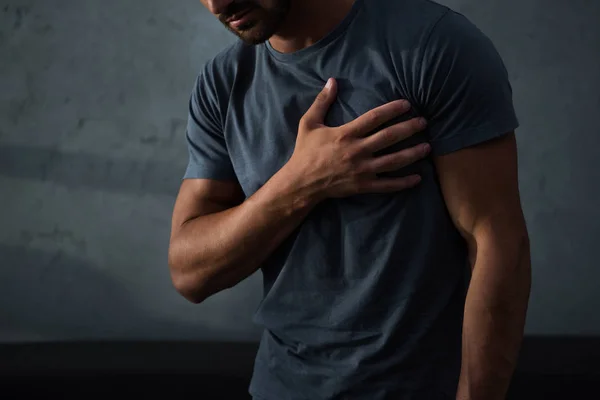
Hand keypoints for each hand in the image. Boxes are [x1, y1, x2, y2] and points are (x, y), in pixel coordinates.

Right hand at [287, 78, 429, 202]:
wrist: (301, 182)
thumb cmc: (305, 152)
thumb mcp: (308, 123)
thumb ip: (322, 102)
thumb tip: (332, 81)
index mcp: (346, 134)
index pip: (374, 118)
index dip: (392, 109)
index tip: (407, 104)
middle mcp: (357, 151)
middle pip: (389, 137)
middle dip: (408, 129)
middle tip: (424, 122)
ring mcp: (362, 170)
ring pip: (393, 161)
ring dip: (412, 154)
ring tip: (427, 147)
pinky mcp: (363, 185)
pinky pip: (387, 185)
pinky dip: (403, 183)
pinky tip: (417, 178)